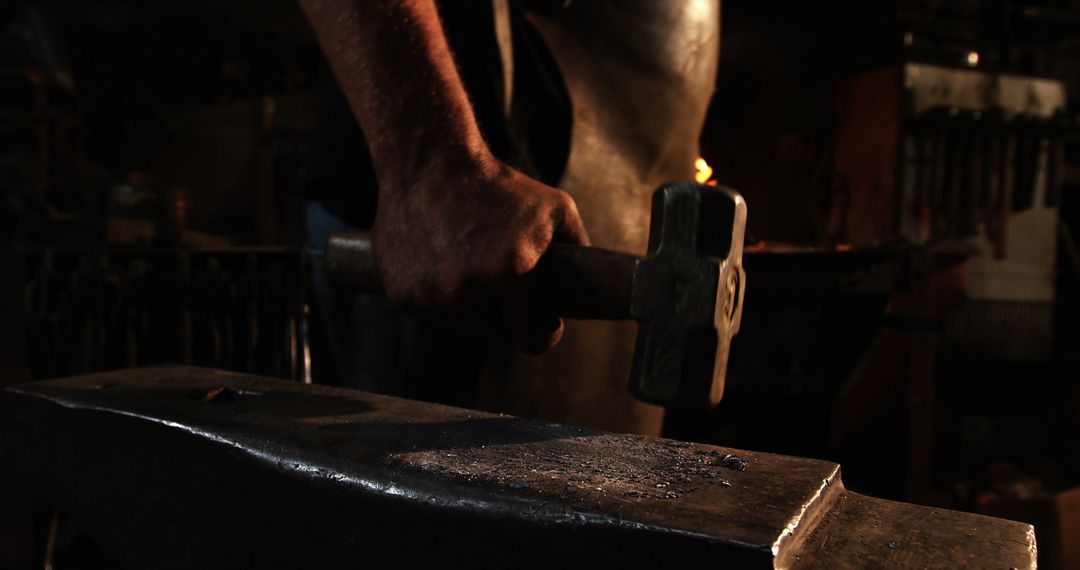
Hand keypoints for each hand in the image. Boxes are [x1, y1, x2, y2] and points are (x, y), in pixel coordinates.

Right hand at [372, 153, 589, 353]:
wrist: (429, 164)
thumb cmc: (498, 187)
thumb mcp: (557, 210)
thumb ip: (579, 253)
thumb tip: (594, 290)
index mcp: (510, 273)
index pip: (536, 340)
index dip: (543, 329)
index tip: (541, 315)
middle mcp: (467, 291)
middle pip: (500, 336)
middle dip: (507, 314)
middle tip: (503, 278)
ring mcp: (431, 297)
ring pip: (466, 329)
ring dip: (473, 308)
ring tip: (471, 265)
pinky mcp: (403, 297)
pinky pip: (435, 317)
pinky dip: (442, 300)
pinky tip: (444, 264)